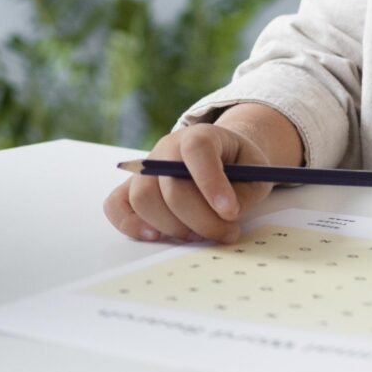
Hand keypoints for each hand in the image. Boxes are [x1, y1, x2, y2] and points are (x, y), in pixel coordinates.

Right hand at [102, 106, 296, 244]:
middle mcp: (166, 148)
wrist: (221, 157)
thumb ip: (244, 193)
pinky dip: (130, 224)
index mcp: (200, 135)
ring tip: (199, 234)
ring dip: (173, 227)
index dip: (211, 182)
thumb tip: (224, 216)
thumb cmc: (238, 166)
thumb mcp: (256, 174)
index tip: (230, 212)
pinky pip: (115, 205)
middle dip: (202, 220)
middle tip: (227, 233)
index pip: (197, 150)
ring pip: (144, 199)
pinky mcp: (132, 188)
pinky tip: (156, 236)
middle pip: (171, 186)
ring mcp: (146, 169)